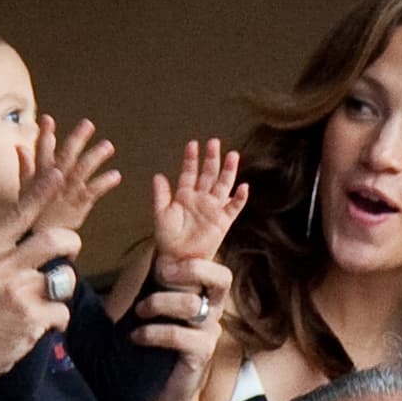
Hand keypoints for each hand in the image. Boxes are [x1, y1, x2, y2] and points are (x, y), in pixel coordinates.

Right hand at [0, 166, 81, 388]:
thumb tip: (25, 241)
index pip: (18, 215)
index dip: (41, 192)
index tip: (56, 174)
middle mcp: (0, 265)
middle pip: (56, 240)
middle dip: (72, 247)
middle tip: (68, 257)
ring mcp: (16, 291)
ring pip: (64, 278)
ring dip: (62, 292)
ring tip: (45, 304)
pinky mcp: (30, 317)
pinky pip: (62, 312)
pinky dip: (57, 323)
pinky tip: (39, 329)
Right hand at [29, 115, 120, 231]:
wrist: (38, 246)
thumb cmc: (33, 217)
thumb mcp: (25, 191)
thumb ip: (26, 167)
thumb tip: (20, 146)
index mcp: (40, 178)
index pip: (42, 153)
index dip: (45, 135)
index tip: (48, 118)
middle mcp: (53, 184)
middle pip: (64, 158)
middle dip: (75, 140)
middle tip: (88, 124)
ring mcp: (66, 195)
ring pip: (80, 172)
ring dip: (94, 157)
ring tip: (108, 146)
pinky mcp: (78, 208)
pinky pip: (92, 193)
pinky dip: (104, 183)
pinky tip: (116, 175)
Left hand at [129, 257, 231, 400]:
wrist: (157, 393)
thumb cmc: (156, 346)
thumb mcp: (158, 309)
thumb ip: (161, 283)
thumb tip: (152, 250)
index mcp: (204, 297)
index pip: (217, 268)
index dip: (195, 261)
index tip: (162, 263)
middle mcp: (213, 312)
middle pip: (221, 279)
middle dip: (190, 270)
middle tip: (160, 273)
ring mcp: (209, 334)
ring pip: (191, 305)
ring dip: (158, 303)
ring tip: (138, 312)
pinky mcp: (201, 354)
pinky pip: (179, 335)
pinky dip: (152, 333)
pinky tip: (136, 337)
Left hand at [152, 139, 246, 262]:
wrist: (177, 259)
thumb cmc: (167, 238)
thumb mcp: (161, 214)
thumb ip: (161, 195)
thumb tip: (158, 175)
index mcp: (184, 195)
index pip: (189, 172)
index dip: (191, 159)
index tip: (193, 144)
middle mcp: (201, 198)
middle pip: (209, 174)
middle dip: (212, 158)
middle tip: (214, 142)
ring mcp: (213, 209)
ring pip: (223, 185)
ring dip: (228, 171)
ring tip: (233, 155)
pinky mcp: (223, 221)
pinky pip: (234, 207)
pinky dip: (239, 198)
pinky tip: (243, 187)